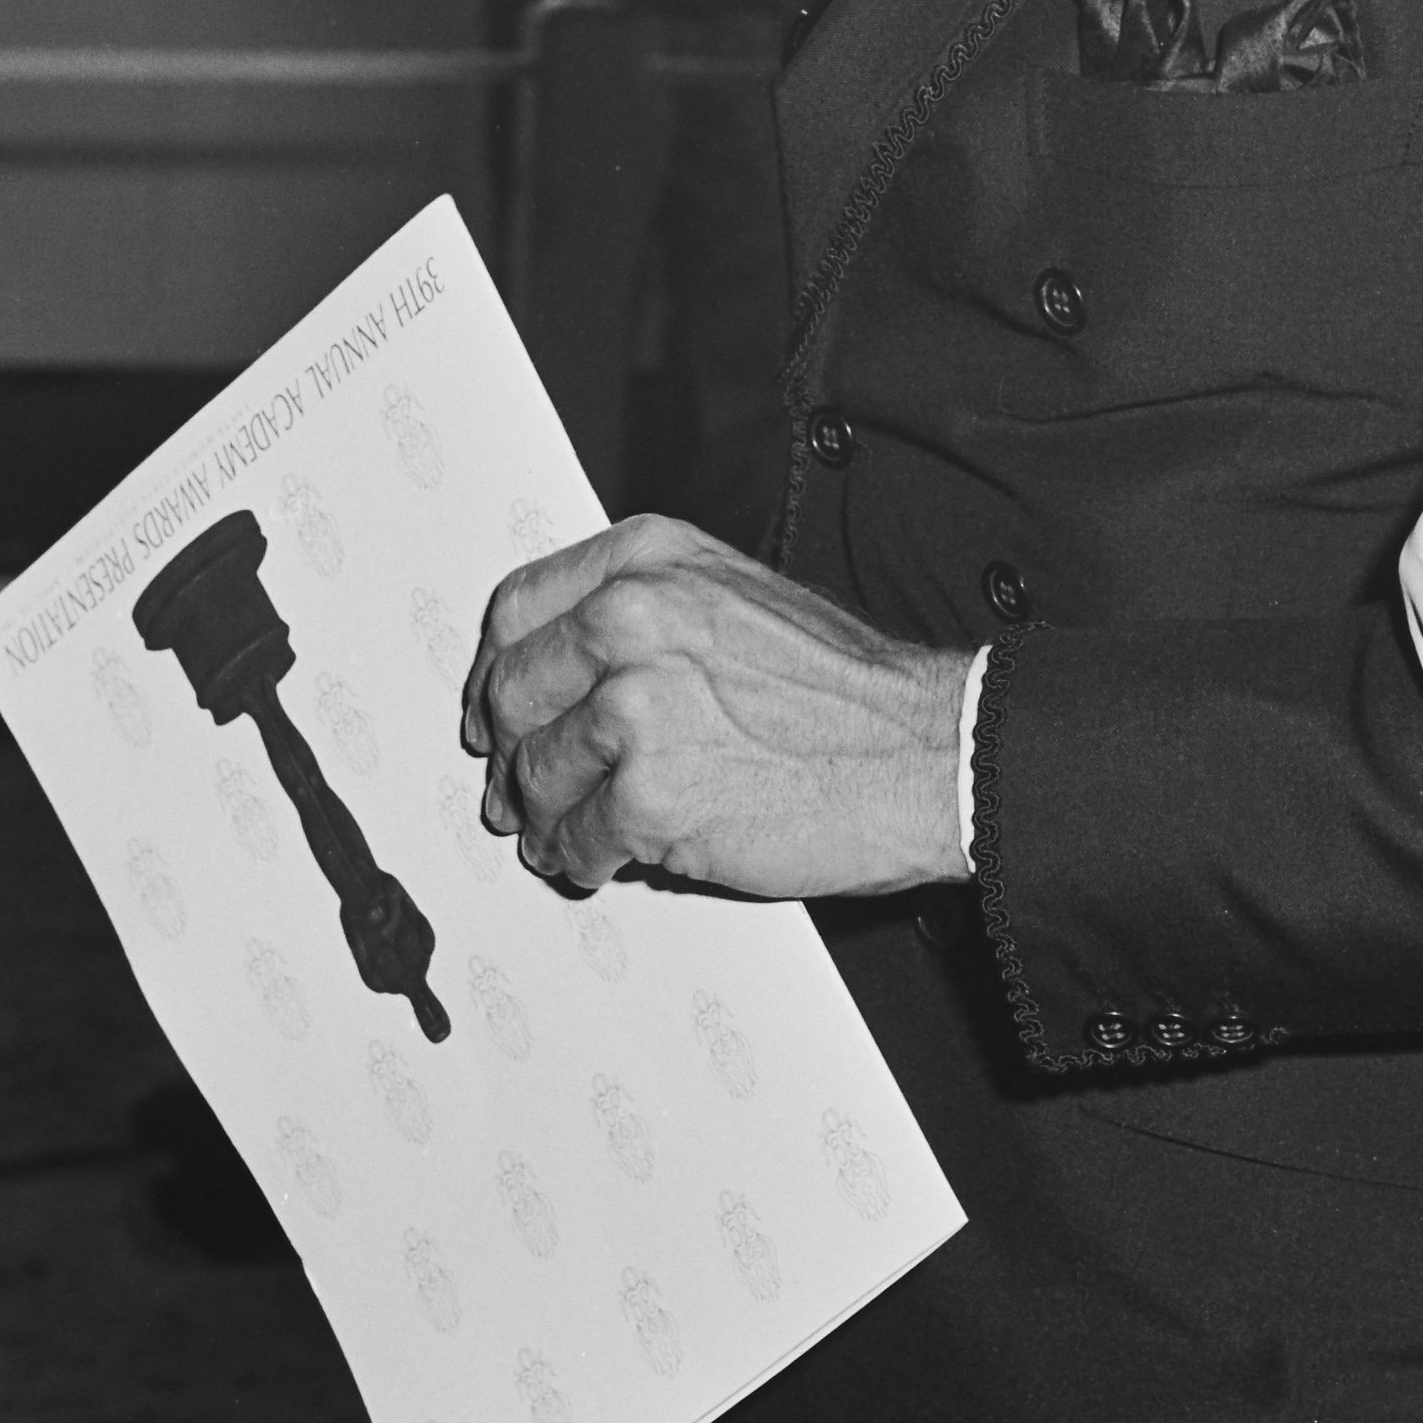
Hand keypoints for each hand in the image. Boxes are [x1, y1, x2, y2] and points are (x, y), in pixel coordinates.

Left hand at [463, 517, 973, 899]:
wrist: (921, 752)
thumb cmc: (844, 688)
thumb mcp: (736, 597)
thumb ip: (645, 611)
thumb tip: (564, 670)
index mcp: (649, 563)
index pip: (518, 610)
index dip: (501, 670)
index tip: (504, 706)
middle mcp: (632, 619)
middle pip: (512, 694)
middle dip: (516, 751)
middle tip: (526, 786)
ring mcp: (636, 707)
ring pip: (534, 775)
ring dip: (545, 816)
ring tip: (570, 830)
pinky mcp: (649, 795)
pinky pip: (573, 840)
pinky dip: (580, 859)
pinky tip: (603, 858)